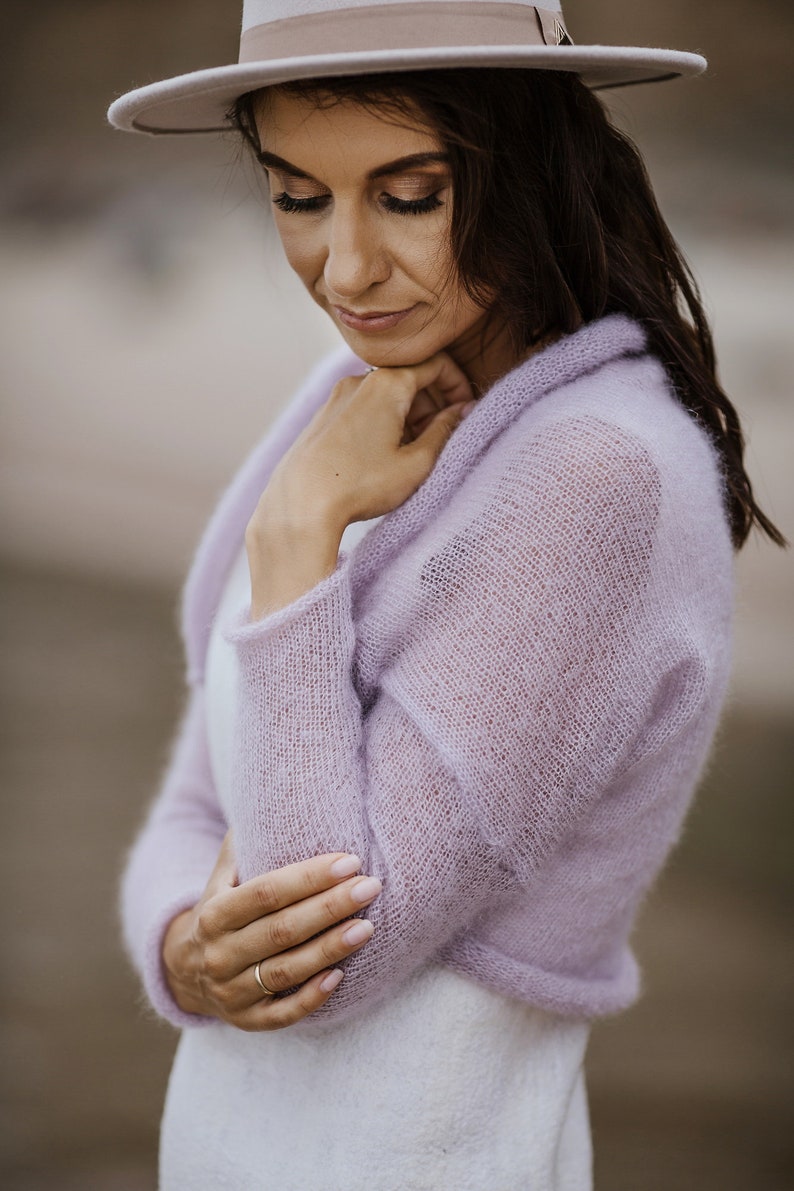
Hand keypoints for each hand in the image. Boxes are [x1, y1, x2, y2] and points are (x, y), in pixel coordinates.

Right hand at [162, 833, 380, 1030]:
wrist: (182, 970)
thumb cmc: (220, 909)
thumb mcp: (220, 877)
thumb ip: (244, 845)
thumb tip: (272, 792)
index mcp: (214, 913)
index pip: (266, 892)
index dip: (308, 877)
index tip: (349, 860)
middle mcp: (219, 954)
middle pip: (281, 930)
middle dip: (329, 907)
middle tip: (371, 886)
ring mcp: (231, 991)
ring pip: (285, 972)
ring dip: (329, 949)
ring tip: (368, 927)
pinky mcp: (245, 1021)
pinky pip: (281, 1014)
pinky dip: (310, 997)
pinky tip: (341, 976)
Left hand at [245, 353, 474, 617]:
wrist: (300, 503)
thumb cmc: (361, 485)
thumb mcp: (416, 463)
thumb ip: (446, 431)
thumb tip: (463, 411)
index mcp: (388, 384)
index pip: (436, 364)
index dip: (459, 385)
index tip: (466, 412)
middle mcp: (360, 381)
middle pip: (410, 378)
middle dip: (434, 404)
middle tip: (443, 439)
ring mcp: (337, 397)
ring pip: (387, 395)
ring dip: (409, 416)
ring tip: (414, 454)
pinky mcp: (323, 416)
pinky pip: (364, 408)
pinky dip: (384, 422)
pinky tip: (384, 458)